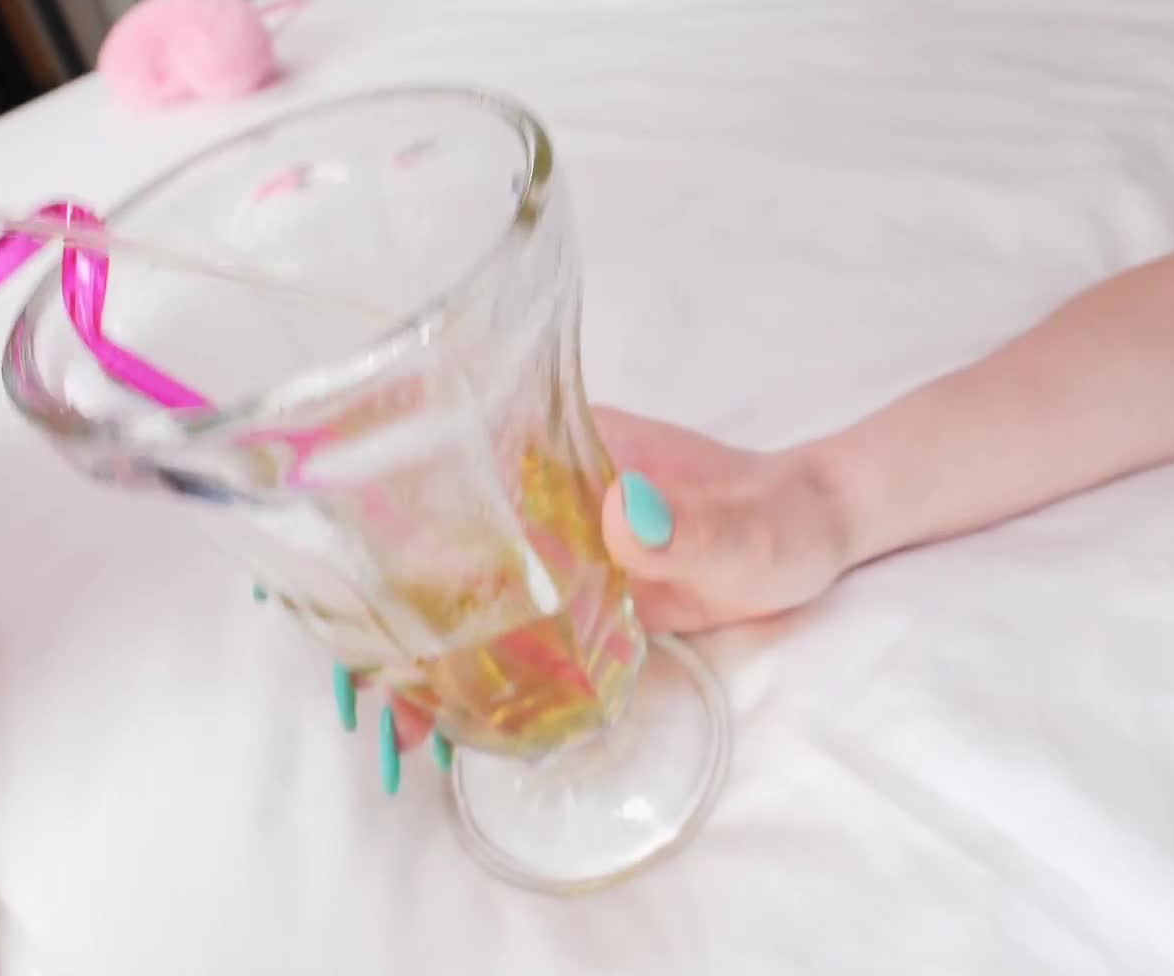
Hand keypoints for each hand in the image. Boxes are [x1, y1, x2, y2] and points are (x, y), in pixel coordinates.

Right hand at [334, 406, 853, 791]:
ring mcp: (557, 544)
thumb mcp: (748, 530)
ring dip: (434, 651)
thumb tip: (623, 517)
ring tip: (405, 725)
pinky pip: (516, 627)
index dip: (389, 526)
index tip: (356, 588)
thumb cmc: (784, 520)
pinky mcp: (577, 592)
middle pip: (442, 543)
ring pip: (470, 591)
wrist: (817, 536)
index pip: (450, 469)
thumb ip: (692, 527)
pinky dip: (485, 670)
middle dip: (400, 610)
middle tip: (378, 694)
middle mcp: (543, 490)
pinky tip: (463, 721)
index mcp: (564, 448)